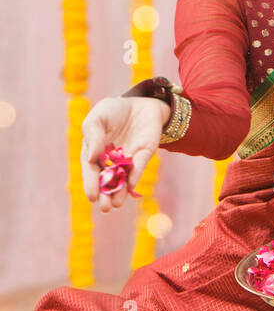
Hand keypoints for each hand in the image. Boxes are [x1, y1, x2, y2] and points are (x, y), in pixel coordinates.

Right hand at [81, 96, 170, 211]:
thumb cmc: (113, 111)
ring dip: (120, 191)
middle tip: (105, 208)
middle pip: (108, 180)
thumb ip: (93, 135)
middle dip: (106, 194)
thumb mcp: (97, 118)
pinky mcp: (144, 153)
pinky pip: (139, 165)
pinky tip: (130, 184)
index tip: (91, 196)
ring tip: (117, 204)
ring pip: (124, 178)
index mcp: (96, 153)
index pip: (92, 171)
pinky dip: (135, 174)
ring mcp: (129, 158)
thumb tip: (92, 157)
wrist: (139, 102)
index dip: (91, 184)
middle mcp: (112, 160)